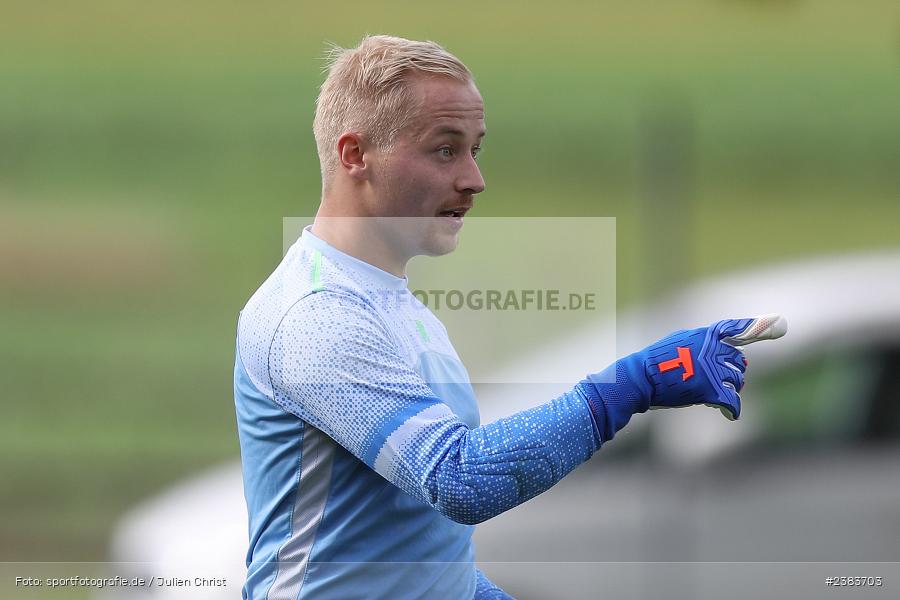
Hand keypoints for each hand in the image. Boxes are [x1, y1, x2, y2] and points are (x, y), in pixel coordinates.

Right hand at [582, 315, 786, 438]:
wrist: (640, 379)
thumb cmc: (655, 363)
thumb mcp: (678, 342)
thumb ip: (702, 343)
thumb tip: (724, 349)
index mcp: (703, 335)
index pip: (734, 328)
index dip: (757, 326)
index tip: (778, 323)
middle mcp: (710, 348)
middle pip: (738, 359)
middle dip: (734, 370)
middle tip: (727, 378)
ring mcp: (710, 368)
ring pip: (737, 380)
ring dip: (731, 388)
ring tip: (716, 393)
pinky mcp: (708, 388)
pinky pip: (732, 400)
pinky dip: (732, 409)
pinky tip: (730, 413)